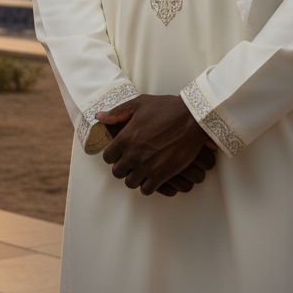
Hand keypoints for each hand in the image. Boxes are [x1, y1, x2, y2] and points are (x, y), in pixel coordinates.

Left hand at [96, 94, 214, 195]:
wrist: (192, 117)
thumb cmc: (166, 108)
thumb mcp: (140, 103)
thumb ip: (118, 112)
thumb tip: (99, 117)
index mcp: (126, 137)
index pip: (108, 157)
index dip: (113, 155)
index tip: (121, 152)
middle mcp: (134, 154)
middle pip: (118, 172)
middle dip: (123, 167)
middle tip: (132, 160)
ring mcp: (147, 166)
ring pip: (131, 183)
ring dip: (135, 177)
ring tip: (142, 168)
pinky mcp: (162, 175)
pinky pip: (147, 189)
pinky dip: (148, 185)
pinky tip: (153, 175)